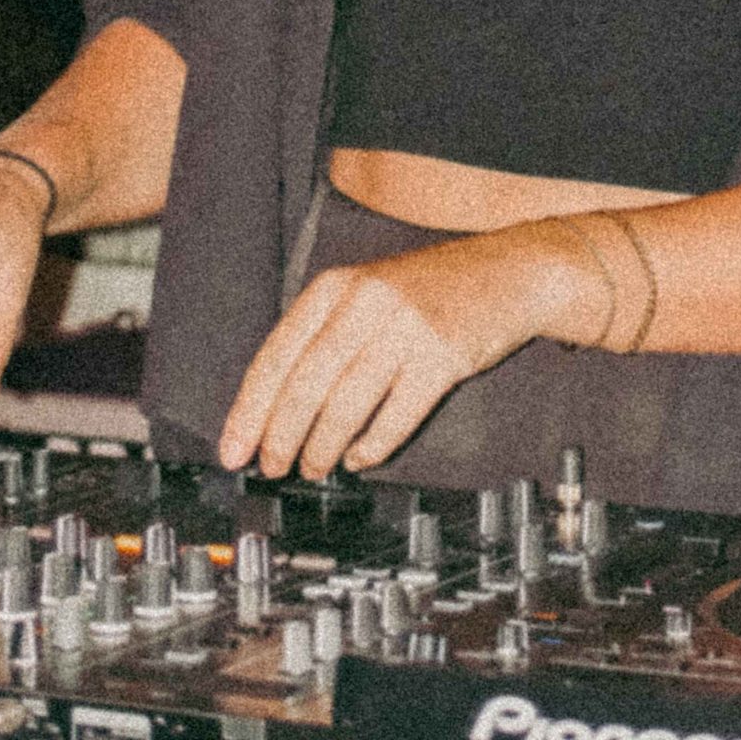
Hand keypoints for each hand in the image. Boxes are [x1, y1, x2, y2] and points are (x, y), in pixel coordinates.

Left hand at [218, 223, 602, 478]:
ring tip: (313, 467)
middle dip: (281, 436)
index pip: (278, 354)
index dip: (250, 410)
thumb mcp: (367, 293)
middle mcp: (367, 302)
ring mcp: (406, 329)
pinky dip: (371, 447)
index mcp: (337, 285)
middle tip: (270, 467)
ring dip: (322, 448)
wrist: (508, 272)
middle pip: (306, 384)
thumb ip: (324, 336)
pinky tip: (359, 457)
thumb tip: (275, 409)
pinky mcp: (442, 358)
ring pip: (346, 404)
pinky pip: (395, 417)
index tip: (233, 450)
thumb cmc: (428, 291)